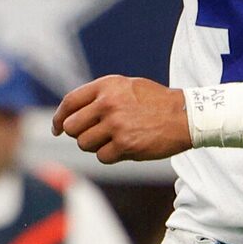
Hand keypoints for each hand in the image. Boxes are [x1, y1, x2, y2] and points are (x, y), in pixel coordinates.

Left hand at [54, 75, 190, 162]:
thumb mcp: (127, 87)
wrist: (186, 116)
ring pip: (84, 144)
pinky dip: (110, 156)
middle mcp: (108, 103)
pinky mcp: (125, 144)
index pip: (70, 102)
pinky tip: (125, 148)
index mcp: (107, 86)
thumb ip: (101, 96)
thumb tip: (70, 116)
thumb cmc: (156, 103)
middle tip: (94, 136)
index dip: (59, 118)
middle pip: (72, 127)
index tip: (57, 129)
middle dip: (79, 135)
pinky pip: (102, 157)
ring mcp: (116, 124)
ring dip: (95, 147)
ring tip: (113, 141)